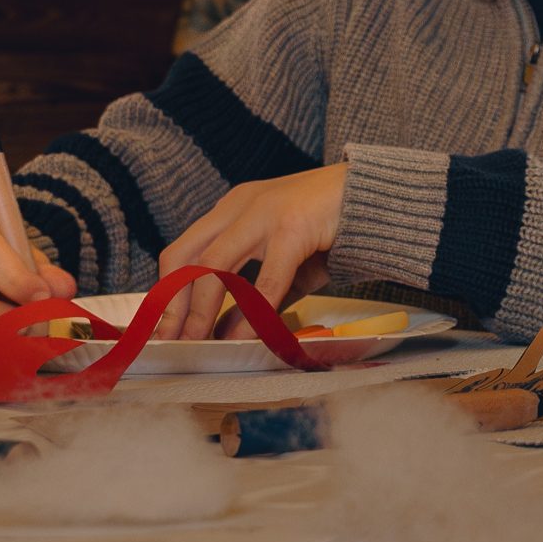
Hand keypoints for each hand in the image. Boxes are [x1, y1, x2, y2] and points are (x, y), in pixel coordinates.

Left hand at [157, 164, 348, 339]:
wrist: (379, 196)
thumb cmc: (330, 228)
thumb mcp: (283, 263)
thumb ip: (252, 296)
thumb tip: (222, 334)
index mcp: (233, 208)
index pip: (181, 252)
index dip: (167, 295)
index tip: (163, 332)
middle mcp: (240, 205)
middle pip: (184, 257)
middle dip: (171, 306)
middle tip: (169, 343)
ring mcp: (264, 212)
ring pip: (212, 267)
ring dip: (200, 312)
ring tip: (198, 345)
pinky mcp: (292, 226)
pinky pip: (263, 281)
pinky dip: (251, 315)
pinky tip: (247, 338)